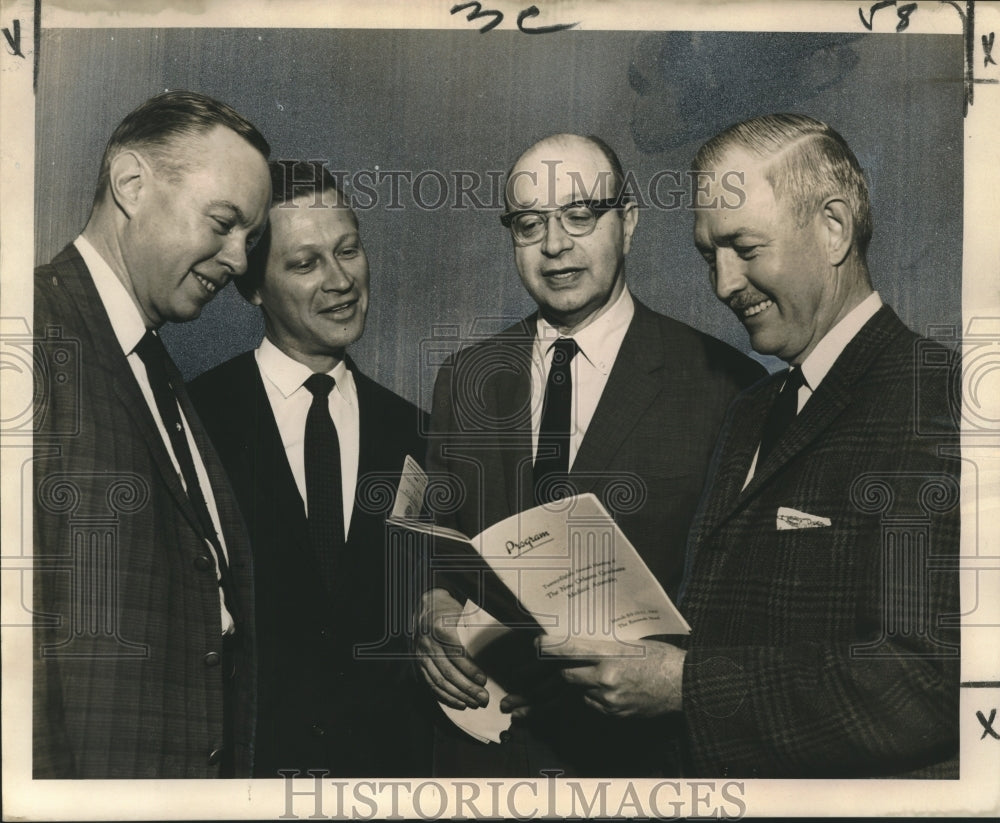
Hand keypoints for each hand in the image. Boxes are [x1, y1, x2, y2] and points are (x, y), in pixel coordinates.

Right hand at [414, 588, 488, 708]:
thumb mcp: (460, 611)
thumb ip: (472, 627)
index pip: (455, 653)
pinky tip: (460, 703)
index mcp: (440, 628)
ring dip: (458, 695)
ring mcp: (421, 655)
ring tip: (475, 703)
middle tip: (483, 698)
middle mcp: (428, 643)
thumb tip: (496, 642)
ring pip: (439, 681)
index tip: (484, 680)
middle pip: (447, 672)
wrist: (426, 605)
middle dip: (466, 688)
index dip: (470, 669)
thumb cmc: (449, 609)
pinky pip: (431, 684)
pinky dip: (445, 696)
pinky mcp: (419, 663)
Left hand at [537, 636, 685, 717]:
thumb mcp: (630, 642)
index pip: (570, 649)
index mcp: (611, 654)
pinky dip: (592, 695)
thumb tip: (578, 640)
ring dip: (579, 682)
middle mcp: (606, 678)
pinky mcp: (615, 713)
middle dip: (563, 668)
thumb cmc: (660, 657)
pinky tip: (603, 687)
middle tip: (561, 660)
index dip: (550, 646)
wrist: (684, 685)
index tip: (538, 642)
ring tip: (593, 673)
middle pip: (567, 675)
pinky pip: (592, 703)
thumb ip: (603, 644)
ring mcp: (610, 699)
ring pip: (579, 691)